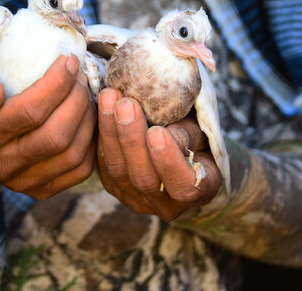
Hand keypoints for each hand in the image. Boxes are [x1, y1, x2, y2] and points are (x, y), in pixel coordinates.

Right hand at [0, 55, 95, 198]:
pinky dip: (91, 141)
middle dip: (76, 100)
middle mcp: (3, 165)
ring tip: (84, 93)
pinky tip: (86, 117)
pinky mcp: (43, 189)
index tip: (67, 60)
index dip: (56, 84)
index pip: (28, 112)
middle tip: (79, 75)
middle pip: (55, 135)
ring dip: (87, 118)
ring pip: (72, 153)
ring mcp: (24, 182)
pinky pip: (80, 168)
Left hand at [96, 88, 220, 220]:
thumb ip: (186, 134)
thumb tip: (165, 132)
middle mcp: (165, 204)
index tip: (157, 132)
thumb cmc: (195, 136)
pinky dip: (101, 133)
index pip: (184, 186)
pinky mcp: (113, 186)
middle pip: (144, 178)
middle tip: (125, 105)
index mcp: (198, 192)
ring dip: (111, 131)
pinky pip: (103, 162)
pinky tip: (101, 106)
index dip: (168, 161)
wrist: (175, 145)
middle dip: (132, 139)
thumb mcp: (200, 132)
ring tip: (109, 97)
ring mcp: (136, 198)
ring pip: (118, 170)